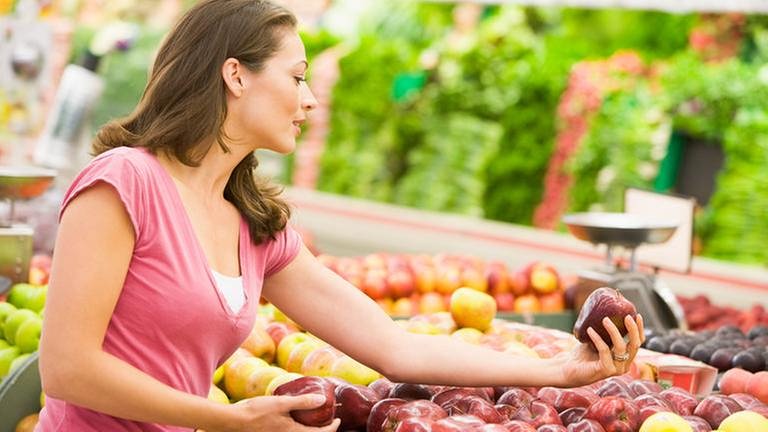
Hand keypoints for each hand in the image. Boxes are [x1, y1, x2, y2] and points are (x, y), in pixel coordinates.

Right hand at [214, 394, 339, 431]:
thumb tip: (322, 400)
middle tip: (328, 418)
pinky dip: (298, 427)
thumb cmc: (257, 412)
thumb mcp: (281, 403)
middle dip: (322, 429)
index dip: (332, 428)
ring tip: (314, 416)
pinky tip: (296, 416)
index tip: (338, 420)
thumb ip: (302, 402)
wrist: (234, 421)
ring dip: (310, 428)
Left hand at [556, 314, 644, 386]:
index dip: (639, 329)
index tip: (637, 315)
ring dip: (614, 330)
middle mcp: (624, 366)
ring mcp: (616, 369)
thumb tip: (608, 312)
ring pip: (621, 347)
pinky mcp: (605, 370)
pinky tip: (590, 330)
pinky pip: (604, 350)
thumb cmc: (583, 354)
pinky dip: (597, 338)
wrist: (568, 369)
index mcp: (625, 359)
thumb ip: (606, 333)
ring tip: (605, 319)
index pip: (638, 343)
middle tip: (627, 316)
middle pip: (635, 345)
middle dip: (633, 329)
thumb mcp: (598, 341)